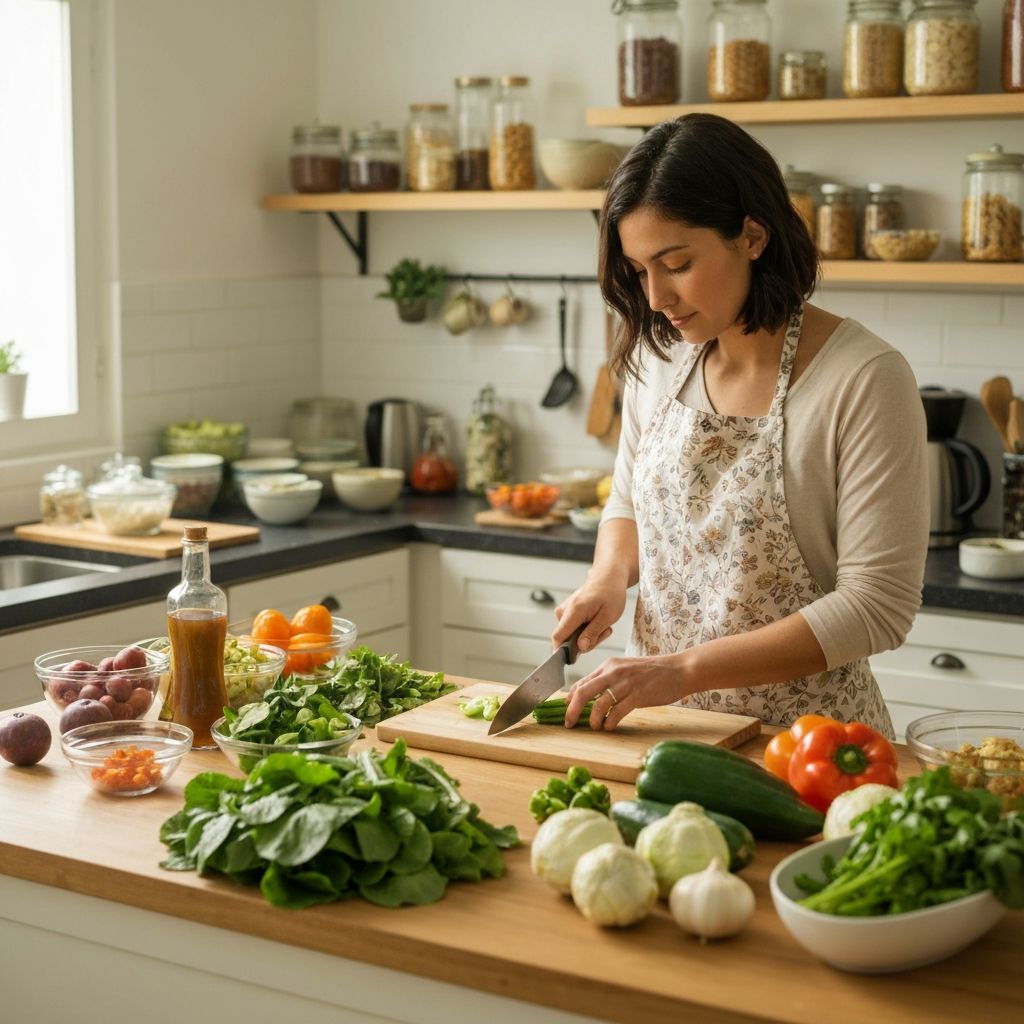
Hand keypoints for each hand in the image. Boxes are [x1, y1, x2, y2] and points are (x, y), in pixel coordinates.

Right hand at [552, 573, 626, 654]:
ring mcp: (565, 611)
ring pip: (572, 635)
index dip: (562, 652)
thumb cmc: (611, 593)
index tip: (572, 661)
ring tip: (604, 625)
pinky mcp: (567, 612)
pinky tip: (597, 622)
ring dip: (588, 636)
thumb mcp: (608, 617)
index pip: (558, 637)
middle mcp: (565, 611)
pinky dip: (586, 629)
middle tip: (605, 632)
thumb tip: (579, 648)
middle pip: (568, 639)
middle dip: (587, 642)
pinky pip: (573, 628)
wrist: (608, 576)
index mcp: (574, 611)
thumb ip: (592, 633)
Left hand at [565, 653, 686, 729]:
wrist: (679, 670)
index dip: (570, 698)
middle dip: (572, 710)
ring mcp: (625, 684)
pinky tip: (609, 727)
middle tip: (569, 723)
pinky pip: (616, 712)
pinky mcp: (637, 695)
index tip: (565, 710)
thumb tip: (592, 696)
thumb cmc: (653, 672)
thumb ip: (609, 680)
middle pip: (583, 692)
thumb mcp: (626, 670)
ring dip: (593, 719)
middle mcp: (613, 672)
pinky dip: (609, 722)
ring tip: (595, 727)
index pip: (582, 682)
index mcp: (608, 665)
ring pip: (598, 703)